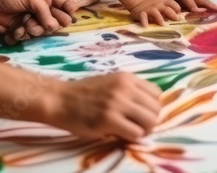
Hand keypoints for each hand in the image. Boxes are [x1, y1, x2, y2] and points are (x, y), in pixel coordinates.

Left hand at [0, 0, 77, 43]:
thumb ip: (44, 11)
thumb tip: (54, 27)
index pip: (64, 4)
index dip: (69, 12)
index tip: (68, 20)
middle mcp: (40, 8)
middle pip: (54, 22)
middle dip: (47, 25)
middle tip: (39, 24)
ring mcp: (29, 19)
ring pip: (40, 32)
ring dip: (32, 30)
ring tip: (23, 25)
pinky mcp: (18, 28)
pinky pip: (25, 37)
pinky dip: (20, 36)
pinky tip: (14, 31)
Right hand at [46, 72, 161, 140]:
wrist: (59, 99)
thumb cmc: (83, 93)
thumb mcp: (110, 82)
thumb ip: (128, 90)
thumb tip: (147, 107)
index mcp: (127, 78)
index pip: (157, 93)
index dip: (151, 106)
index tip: (140, 114)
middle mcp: (125, 88)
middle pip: (156, 108)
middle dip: (150, 121)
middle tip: (137, 126)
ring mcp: (117, 104)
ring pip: (151, 121)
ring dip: (144, 130)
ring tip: (131, 131)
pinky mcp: (109, 120)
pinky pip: (135, 133)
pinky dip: (132, 137)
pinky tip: (120, 135)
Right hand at [129, 0, 182, 26]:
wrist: (138, 1)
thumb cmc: (153, 4)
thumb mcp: (161, 3)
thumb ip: (169, 8)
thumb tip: (179, 16)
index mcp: (163, 1)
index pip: (171, 2)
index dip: (176, 7)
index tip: (180, 13)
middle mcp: (157, 4)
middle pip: (165, 8)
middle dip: (171, 14)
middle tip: (176, 20)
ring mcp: (149, 9)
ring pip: (155, 12)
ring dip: (159, 18)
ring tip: (163, 25)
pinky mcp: (142, 13)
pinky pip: (143, 17)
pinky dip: (144, 21)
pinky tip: (146, 26)